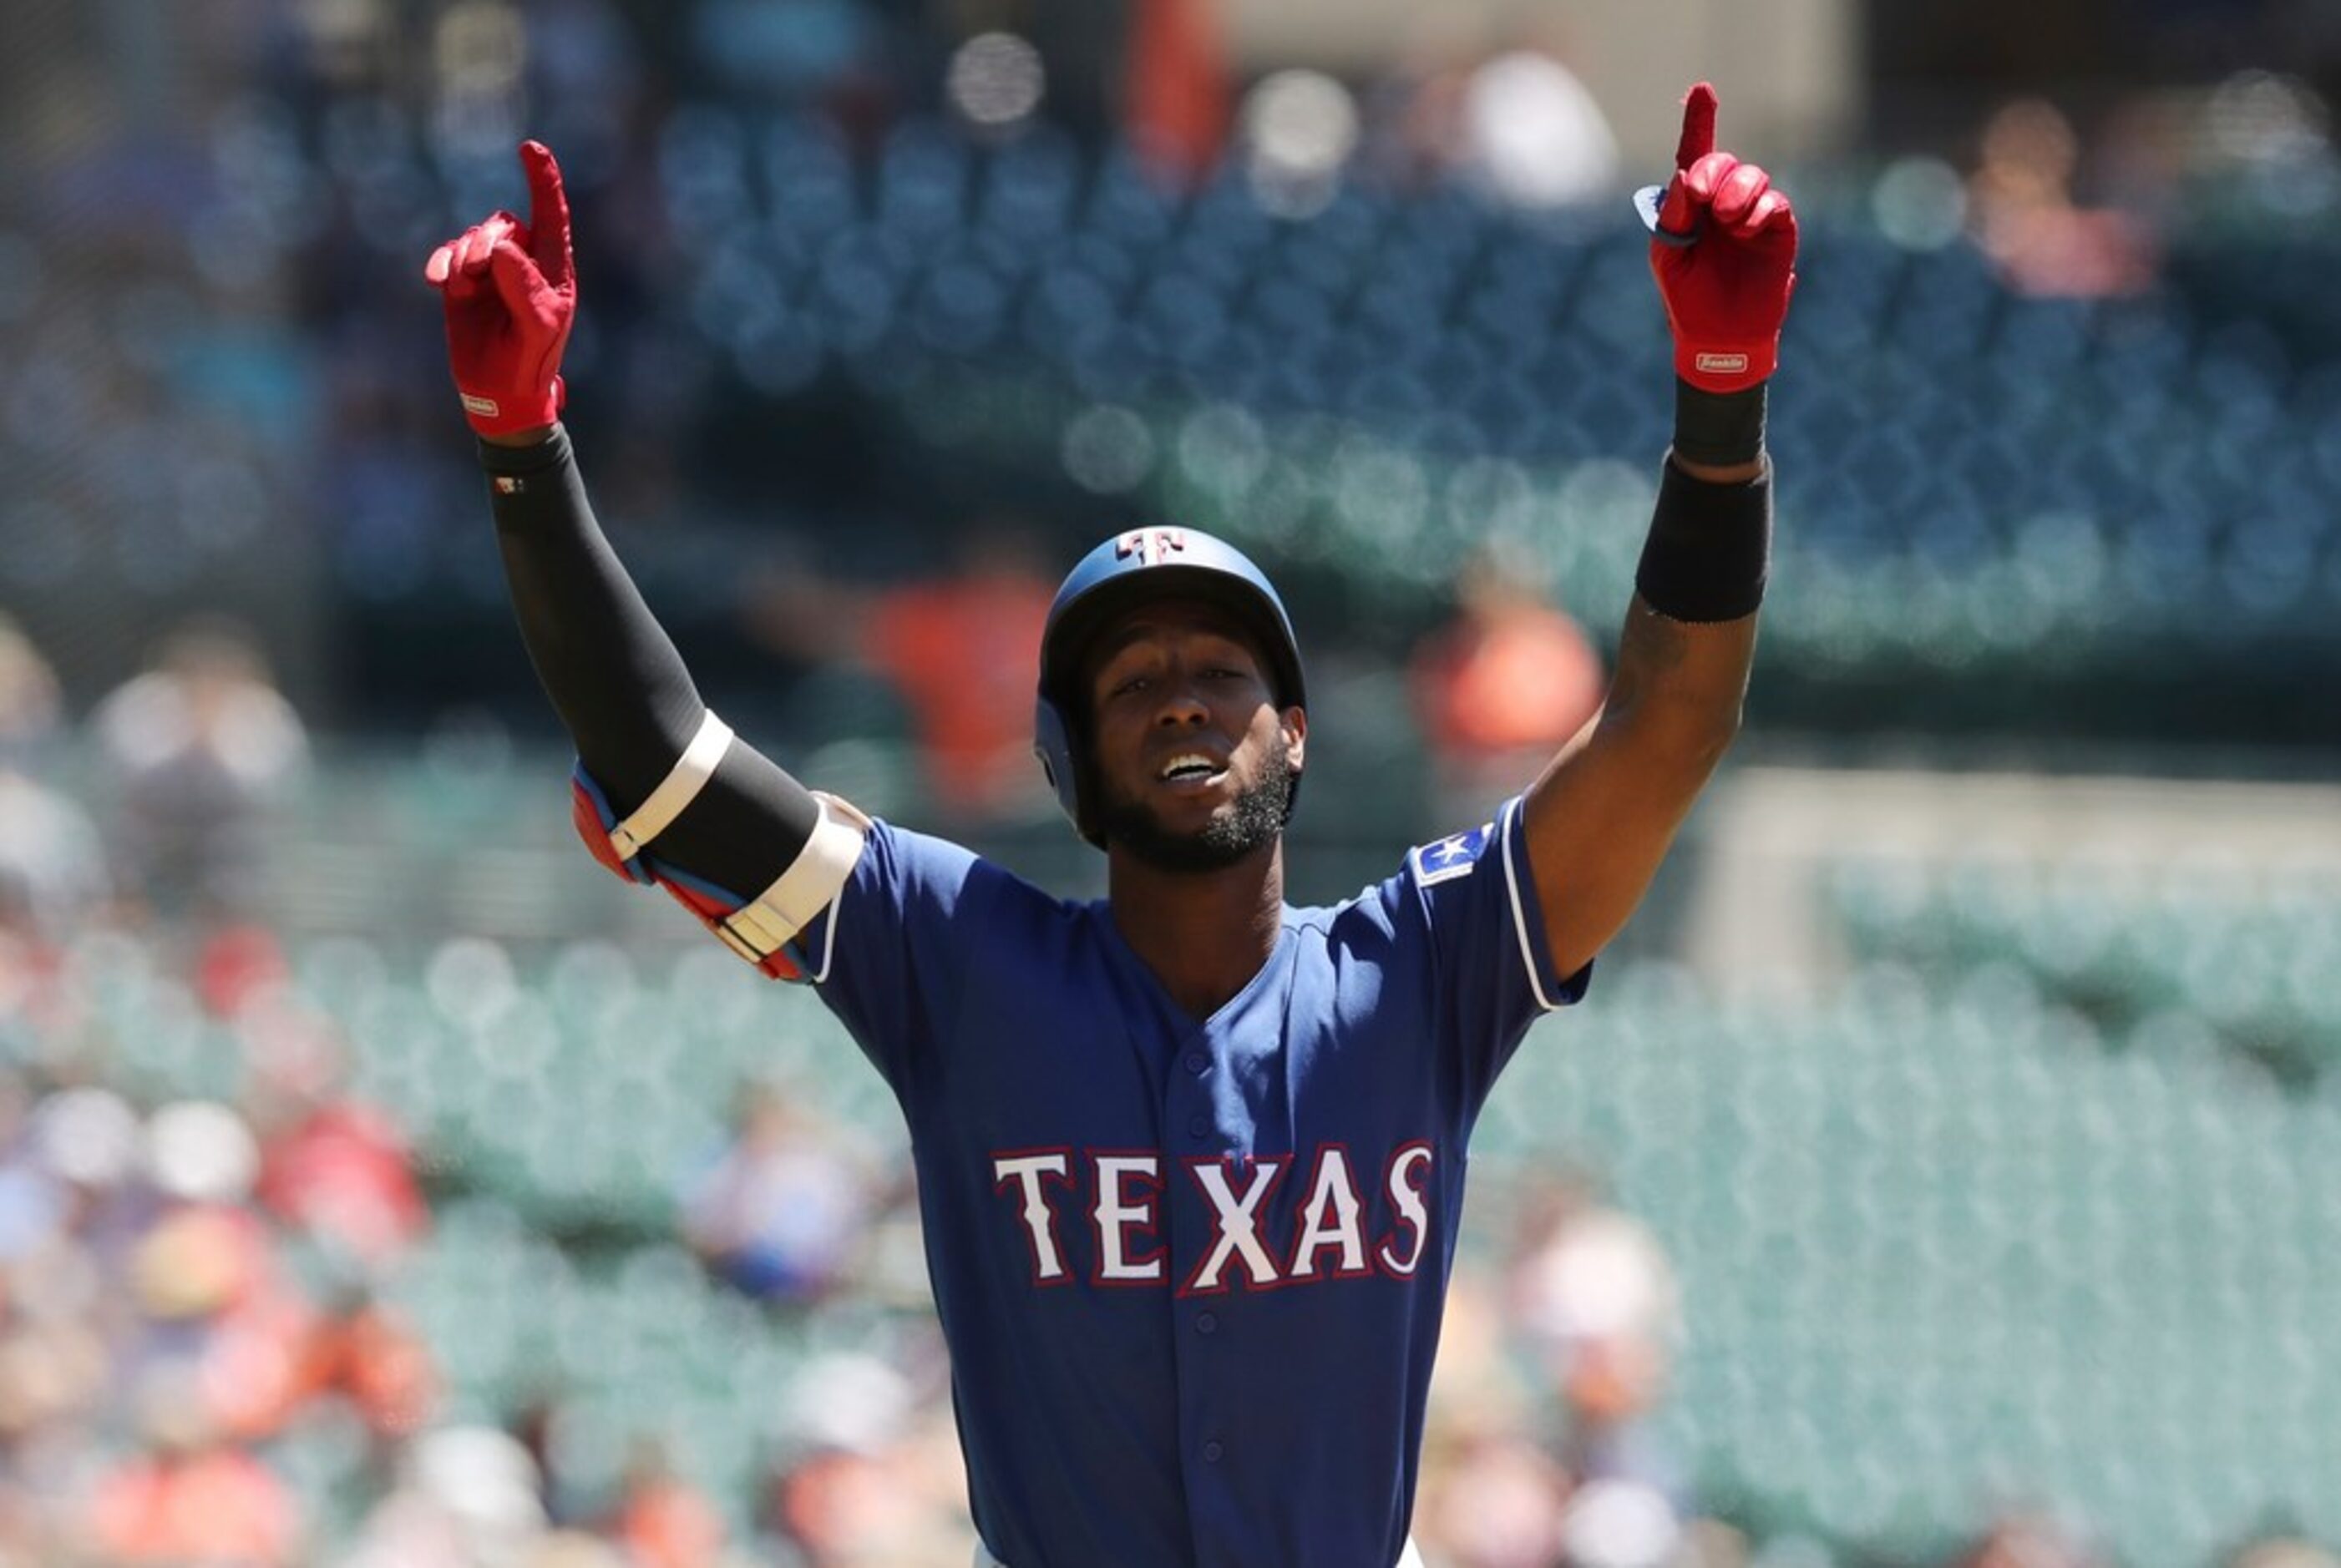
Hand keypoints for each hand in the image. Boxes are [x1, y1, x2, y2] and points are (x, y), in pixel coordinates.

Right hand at [424, 140, 574, 437]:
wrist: (500, 391)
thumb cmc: (530, 359)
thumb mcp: (537, 326)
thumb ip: (523, 286)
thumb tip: (503, 247)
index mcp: (552, 267)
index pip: (551, 213)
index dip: (542, 179)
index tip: (530, 148)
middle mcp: (523, 261)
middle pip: (502, 225)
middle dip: (484, 243)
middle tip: (477, 275)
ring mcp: (491, 270)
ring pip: (472, 238)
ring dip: (463, 258)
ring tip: (463, 288)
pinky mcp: (462, 282)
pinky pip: (448, 256)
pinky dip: (442, 264)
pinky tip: (438, 282)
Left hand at [1645, 84, 1796, 393]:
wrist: (1717, 336)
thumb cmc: (1686, 296)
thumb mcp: (1668, 252)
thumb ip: (1674, 213)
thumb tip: (1686, 174)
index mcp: (1691, 204)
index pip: (1695, 154)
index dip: (1700, 121)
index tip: (1703, 90)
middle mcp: (1722, 202)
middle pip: (1723, 161)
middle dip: (1714, 170)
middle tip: (1701, 195)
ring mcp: (1752, 214)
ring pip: (1753, 176)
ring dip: (1737, 191)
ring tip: (1727, 220)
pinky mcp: (1778, 230)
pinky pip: (1775, 204)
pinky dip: (1759, 211)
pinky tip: (1746, 229)